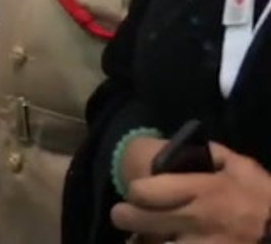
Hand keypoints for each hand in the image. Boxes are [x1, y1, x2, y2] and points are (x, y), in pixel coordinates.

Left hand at [112, 143, 270, 241]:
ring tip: (144, 237)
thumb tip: (186, 148)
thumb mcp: (243, 168)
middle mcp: (195, 221)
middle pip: (134, 219)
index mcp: (201, 192)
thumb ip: (212, 154)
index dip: (136, 191)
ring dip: (143, 241)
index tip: (139, 193)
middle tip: (128, 215)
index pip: (143, 191)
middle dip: (125, 216)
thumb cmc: (263, 200)